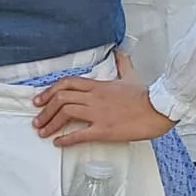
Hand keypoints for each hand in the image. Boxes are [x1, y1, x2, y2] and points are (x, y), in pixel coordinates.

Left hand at [31, 52, 172, 146]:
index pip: (67, 84)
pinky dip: (66, 139)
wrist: (159, 109)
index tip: (40, 100)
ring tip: (43, 132)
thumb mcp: (131, 75)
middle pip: (61, 99)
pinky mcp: (104, 130)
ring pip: (66, 114)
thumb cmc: (145, 95)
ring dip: (50, 123)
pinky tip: (58, 143)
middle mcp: (94, 98)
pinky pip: (79, 134)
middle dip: (45, 110)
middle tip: (37, 120)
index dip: (49, 91)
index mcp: (98, 85)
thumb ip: (122, 63)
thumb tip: (120, 52)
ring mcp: (98, 114)